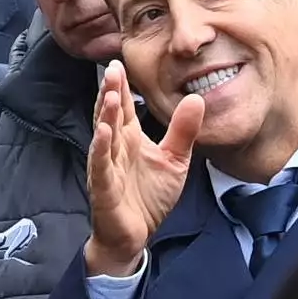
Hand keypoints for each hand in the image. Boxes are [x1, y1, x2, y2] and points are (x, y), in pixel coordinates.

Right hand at [82, 59, 202, 277]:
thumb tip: (197, 97)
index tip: (121, 62)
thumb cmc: (148, 198)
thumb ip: (183, 131)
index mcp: (129, 139)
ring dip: (103, 115)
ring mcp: (107, 167)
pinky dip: (100, 149)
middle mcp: (115, 148)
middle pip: (110, 115)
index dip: (121, 86)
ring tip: (107, 94)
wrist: (135, 236)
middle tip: (112, 68)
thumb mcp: (174, 160)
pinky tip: (102, 132)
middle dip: (109, 92)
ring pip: (103, 136)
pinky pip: (101, 166)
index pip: (123, 107)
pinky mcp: (104, 188)